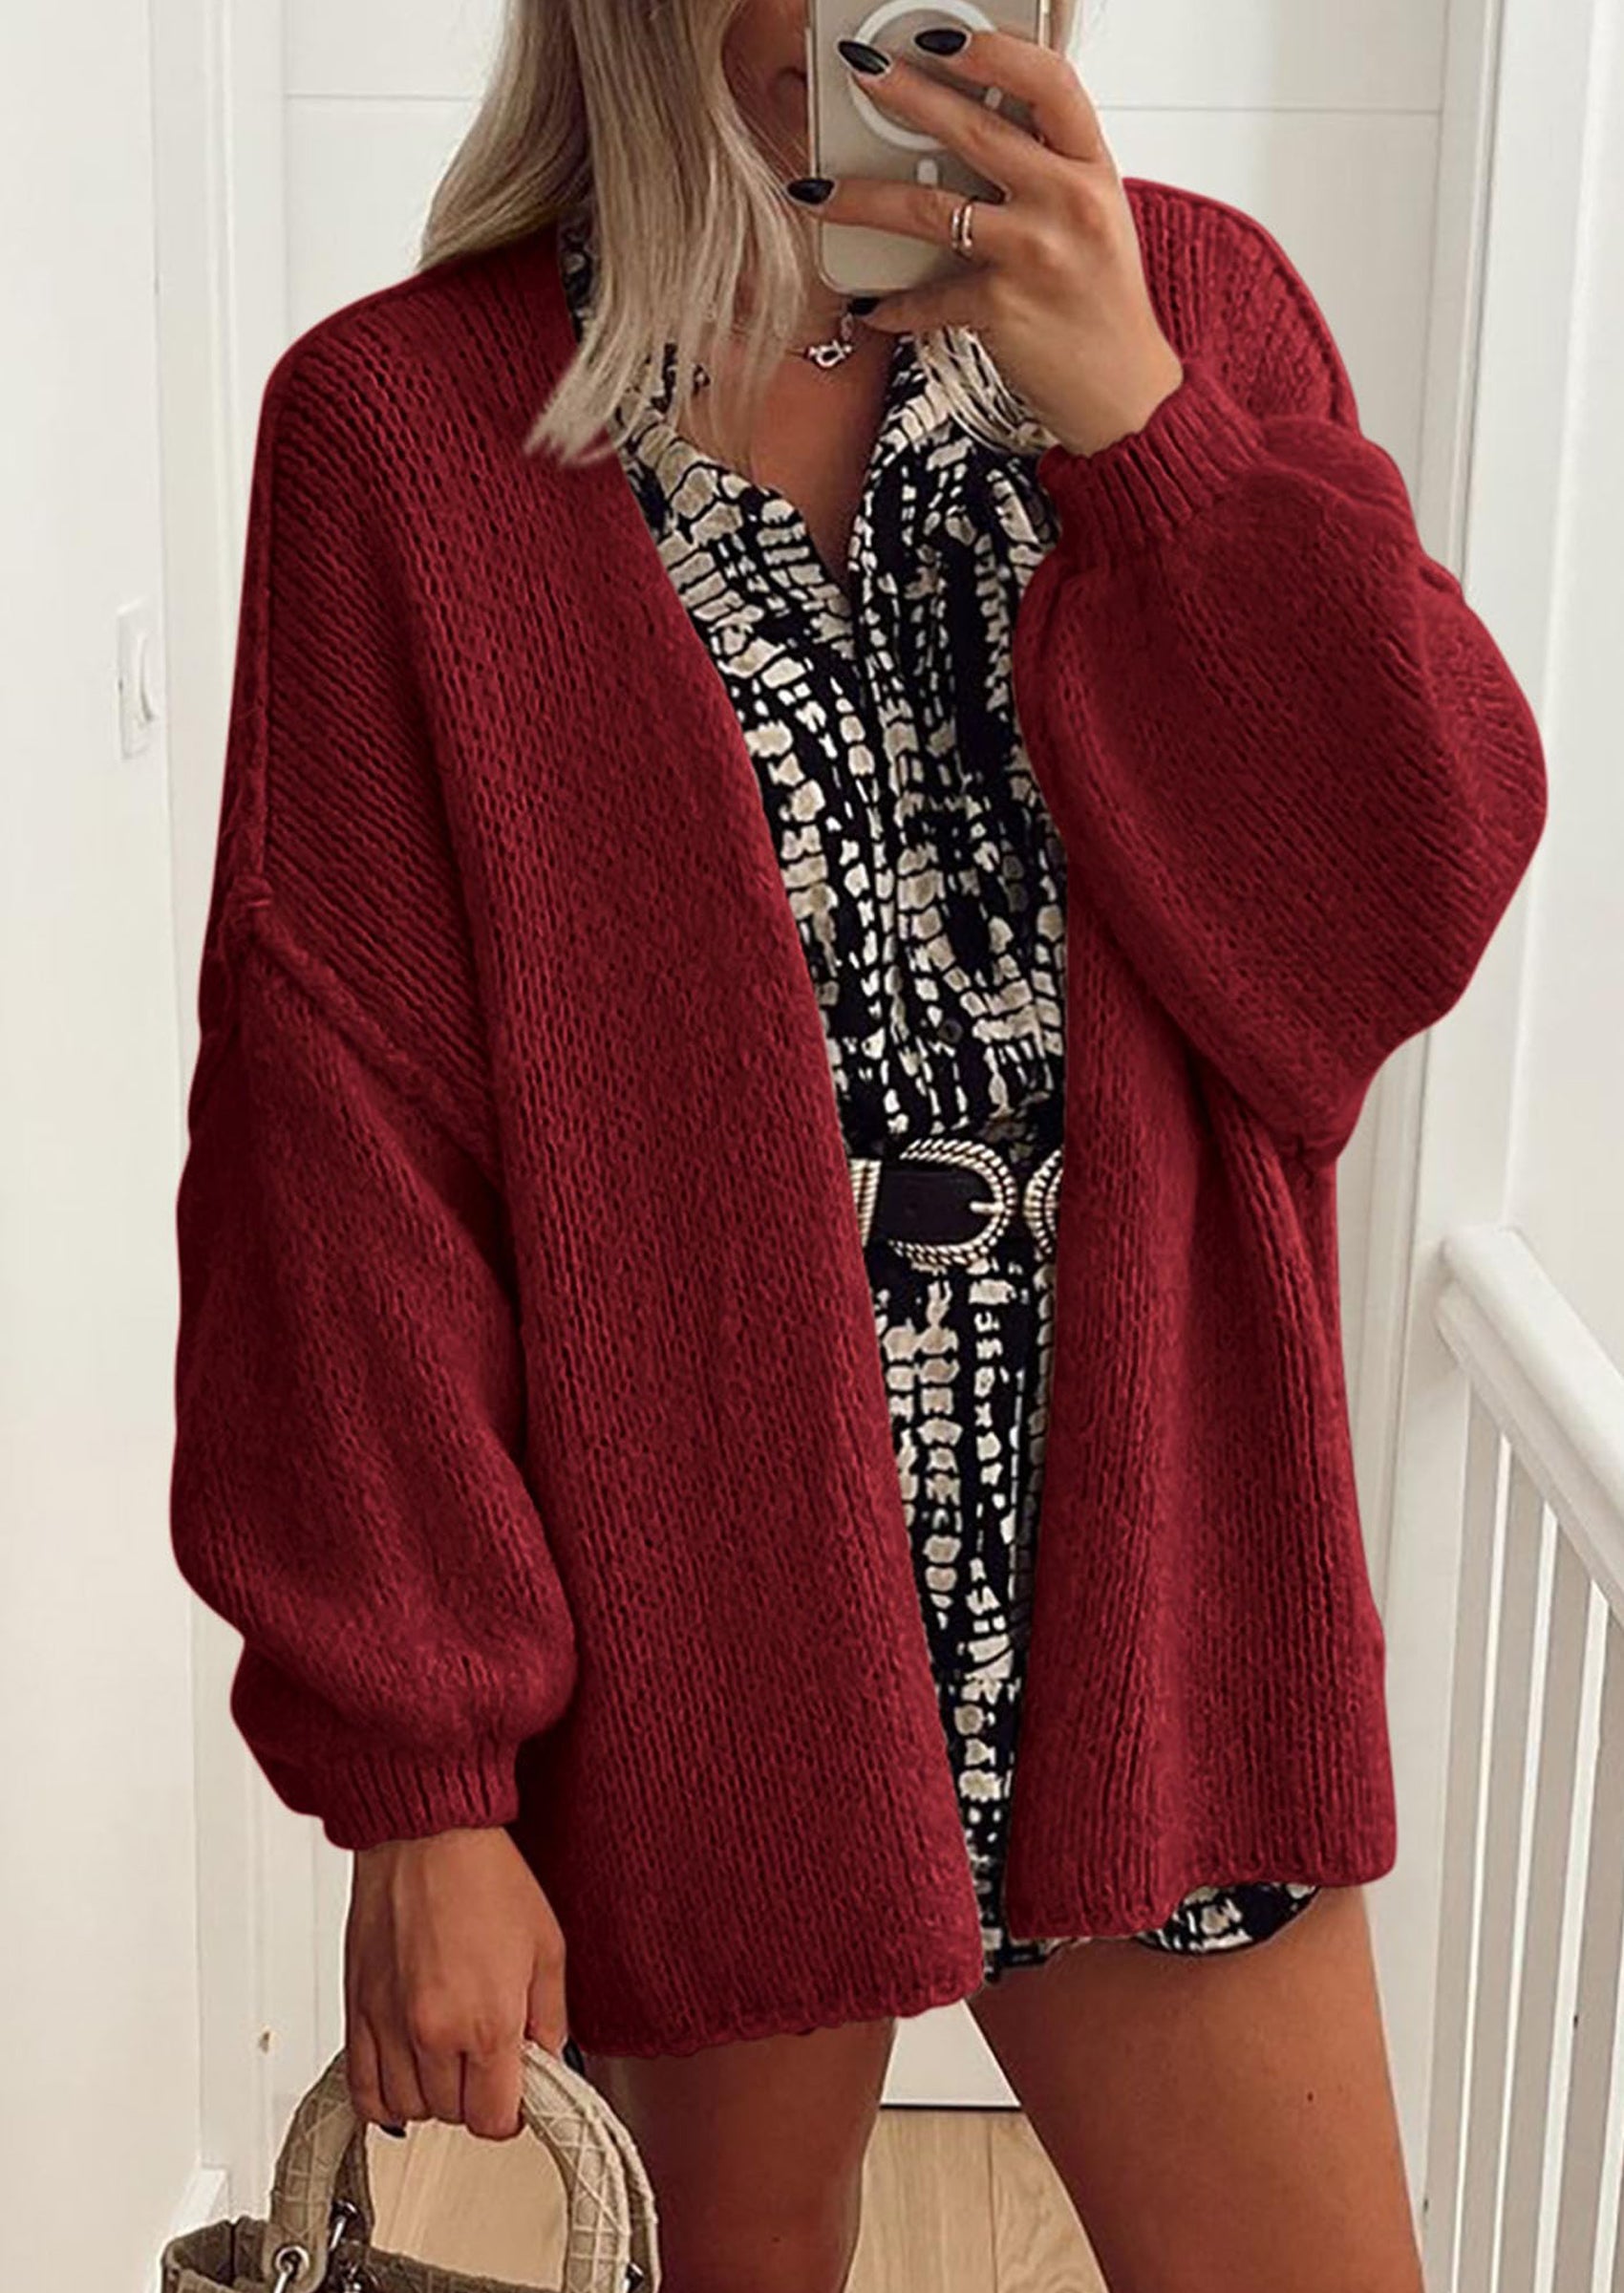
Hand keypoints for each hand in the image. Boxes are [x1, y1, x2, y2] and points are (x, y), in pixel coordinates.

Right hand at [343, 1827, 568, 2142]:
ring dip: (433, 2093)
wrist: (426, 1835)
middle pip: (453, 2117)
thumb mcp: (547, 1947)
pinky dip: (385, 2095)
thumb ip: (550, 2018)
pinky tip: (406, 2070)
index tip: (517, 2090)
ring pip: (409, 2109)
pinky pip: (363, 2091)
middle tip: (487, 2057)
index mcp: (489, 2021)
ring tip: (449, 2053)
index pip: (496, 2121)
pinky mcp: (357, 2012)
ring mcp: (389, 2026)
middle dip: (476, 2095)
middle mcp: (434, 2033)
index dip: (512, 2112)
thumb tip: (548, 2063)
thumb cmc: (486, 1876)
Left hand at [788, 27, 1183, 455]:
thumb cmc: (1100, 300)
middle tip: (859, 71)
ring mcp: (1034, 255)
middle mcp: (1068, 202)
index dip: (994, 51)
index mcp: (1093, 166)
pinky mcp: (1000, 308)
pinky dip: (894, 305)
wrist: (1123, 390)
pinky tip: (871, 307)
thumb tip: (974, 125)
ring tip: (814, 190)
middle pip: (974, 130)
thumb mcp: (1094, 215)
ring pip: (929, 208)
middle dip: (905, 93)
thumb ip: (1047, 168)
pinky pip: (927, 297)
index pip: (1051, 82)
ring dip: (861, 197)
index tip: (943, 37)